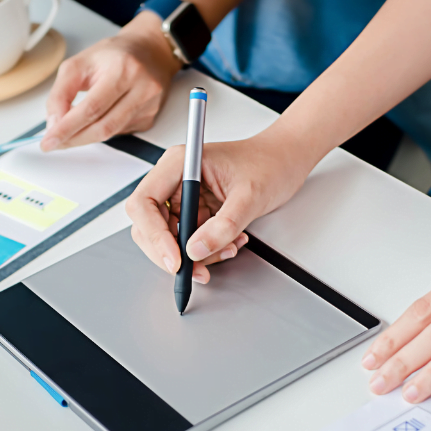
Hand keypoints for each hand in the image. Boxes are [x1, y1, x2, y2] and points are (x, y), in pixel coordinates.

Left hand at [41, 12, 181, 150]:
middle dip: (74, 138)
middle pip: (102, 127)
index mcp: (122, 69)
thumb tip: (54, 123)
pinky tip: (96, 119)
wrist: (149, 50)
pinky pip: (119, 133)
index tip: (50, 141)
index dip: (67, 128)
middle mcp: (141, 88)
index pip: (91, 108)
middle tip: (55, 142)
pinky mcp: (149, 118)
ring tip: (69, 133)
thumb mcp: (79, 63)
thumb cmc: (113, 55)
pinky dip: (101, 131)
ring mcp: (148, 106)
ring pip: (110, 134)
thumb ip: (61, 92)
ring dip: (85, 138)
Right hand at [125, 131, 313, 281]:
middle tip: (197, 270)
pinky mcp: (194, 210)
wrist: (286, 161)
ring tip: (228, 249)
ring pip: (168, 238)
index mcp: (180, 164)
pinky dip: (206, 251)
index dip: (154, 235)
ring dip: (195, 254)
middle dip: (172, 252)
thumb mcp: (250, 196)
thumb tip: (195, 250)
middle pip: (149, 225)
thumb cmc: (269, 163)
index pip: (145, 203)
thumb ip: (223, 225)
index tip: (175, 259)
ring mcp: (183, 196)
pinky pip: (188, 240)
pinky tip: (230, 243)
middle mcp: (175, 179)